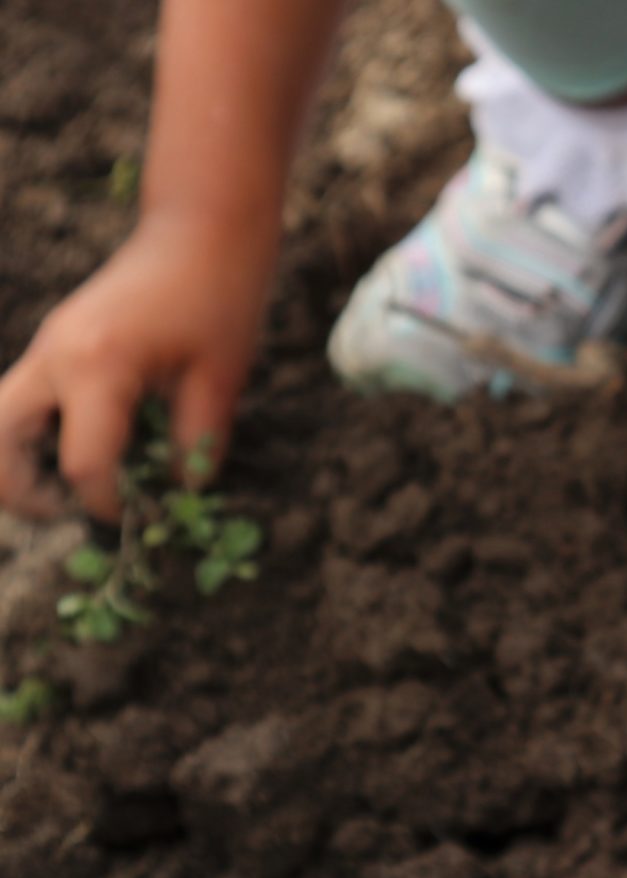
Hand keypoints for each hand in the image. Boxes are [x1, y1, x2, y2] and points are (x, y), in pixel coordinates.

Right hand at [0, 217, 269, 520]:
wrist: (200, 229)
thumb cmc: (219, 297)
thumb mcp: (222, 377)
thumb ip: (198, 443)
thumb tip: (182, 495)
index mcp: (99, 367)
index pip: (83, 463)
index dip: (107, 503)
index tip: (138, 515)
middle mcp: (55, 358)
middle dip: (23, 493)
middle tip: (71, 511)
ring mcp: (47, 349)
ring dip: (21, 465)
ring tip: (73, 488)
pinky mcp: (54, 346)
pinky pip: (25, 402)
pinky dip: (41, 437)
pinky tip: (92, 448)